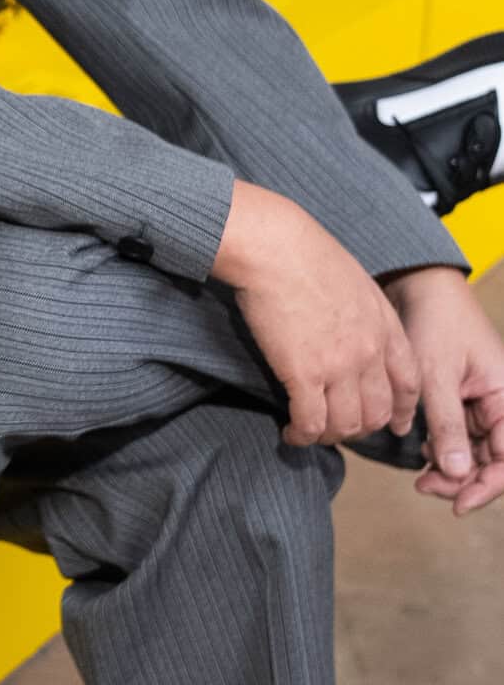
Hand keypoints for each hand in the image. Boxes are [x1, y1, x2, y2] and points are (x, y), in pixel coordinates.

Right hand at [212, 181, 419, 447]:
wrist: (275, 247)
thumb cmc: (305, 254)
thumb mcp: (356, 281)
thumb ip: (364, 314)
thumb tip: (351, 333)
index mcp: (385, 326)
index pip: (408, 384)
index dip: (400, 411)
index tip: (388, 423)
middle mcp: (369, 351)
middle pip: (378, 413)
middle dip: (359, 429)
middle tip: (337, 428)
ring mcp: (339, 365)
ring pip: (345, 425)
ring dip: (327, 437)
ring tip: (309, 432)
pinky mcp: (303, 374)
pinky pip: (310, 422)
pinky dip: (301, 435)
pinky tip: (289, 432)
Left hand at [382, 266, 503, 514]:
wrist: (419, 289)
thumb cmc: (435, 323)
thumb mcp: (437, 376)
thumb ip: (447, 425)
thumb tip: (457, 474)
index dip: (488, 485)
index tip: (458, 503)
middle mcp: (501, 405)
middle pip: (493, 461)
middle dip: (464, 480)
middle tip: (427, 487)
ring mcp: (482, 406)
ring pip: (475, 455)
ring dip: (452, 470)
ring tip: (421, 474)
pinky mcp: (462, 404)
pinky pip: (459, 439)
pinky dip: (443, 451)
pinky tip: (421, 451)